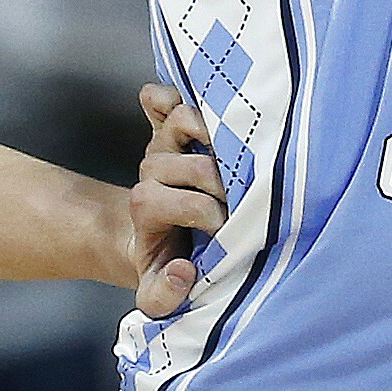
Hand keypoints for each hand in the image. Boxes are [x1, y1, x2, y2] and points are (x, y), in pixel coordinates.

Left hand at [130, 83, 227, 318]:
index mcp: (147, 210)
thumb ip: (164, 294)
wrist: (154, 241)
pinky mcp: (166, 128)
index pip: (182, 203)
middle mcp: (151, 173)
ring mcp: (159, 146)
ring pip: (183, 121)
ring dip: (214, 132)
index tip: (228, 230)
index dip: (210, 215)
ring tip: (237, 151)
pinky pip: (162, 99)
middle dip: (226, 183)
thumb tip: (183, 270)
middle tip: (244, 197)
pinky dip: (173, 95)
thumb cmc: (166, 267)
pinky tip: (196, 104)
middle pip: (197, 165)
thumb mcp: (158, 293)